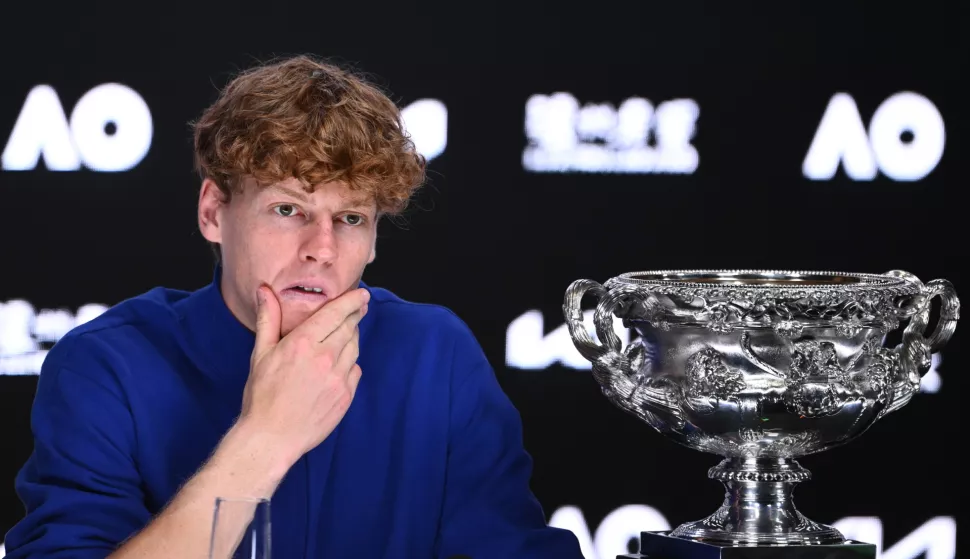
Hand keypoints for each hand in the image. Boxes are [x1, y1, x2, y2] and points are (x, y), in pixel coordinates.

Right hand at [239, 285, 369, 463]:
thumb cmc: (262, 395)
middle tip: (357, 308)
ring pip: (354, 348)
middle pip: (349, 328)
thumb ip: (268, 319)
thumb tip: (265, 290)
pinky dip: (350, 363)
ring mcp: (339, 378)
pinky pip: (355, 371)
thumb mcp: (261, 353)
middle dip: (354, 316)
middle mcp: (325, 358)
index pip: (336, 313)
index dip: (351, 301)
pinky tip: (338, 364)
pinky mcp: (346, 396)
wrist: (272, 437)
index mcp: (304, 343)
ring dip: (351, 338)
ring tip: (343, 335)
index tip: (362, 294)